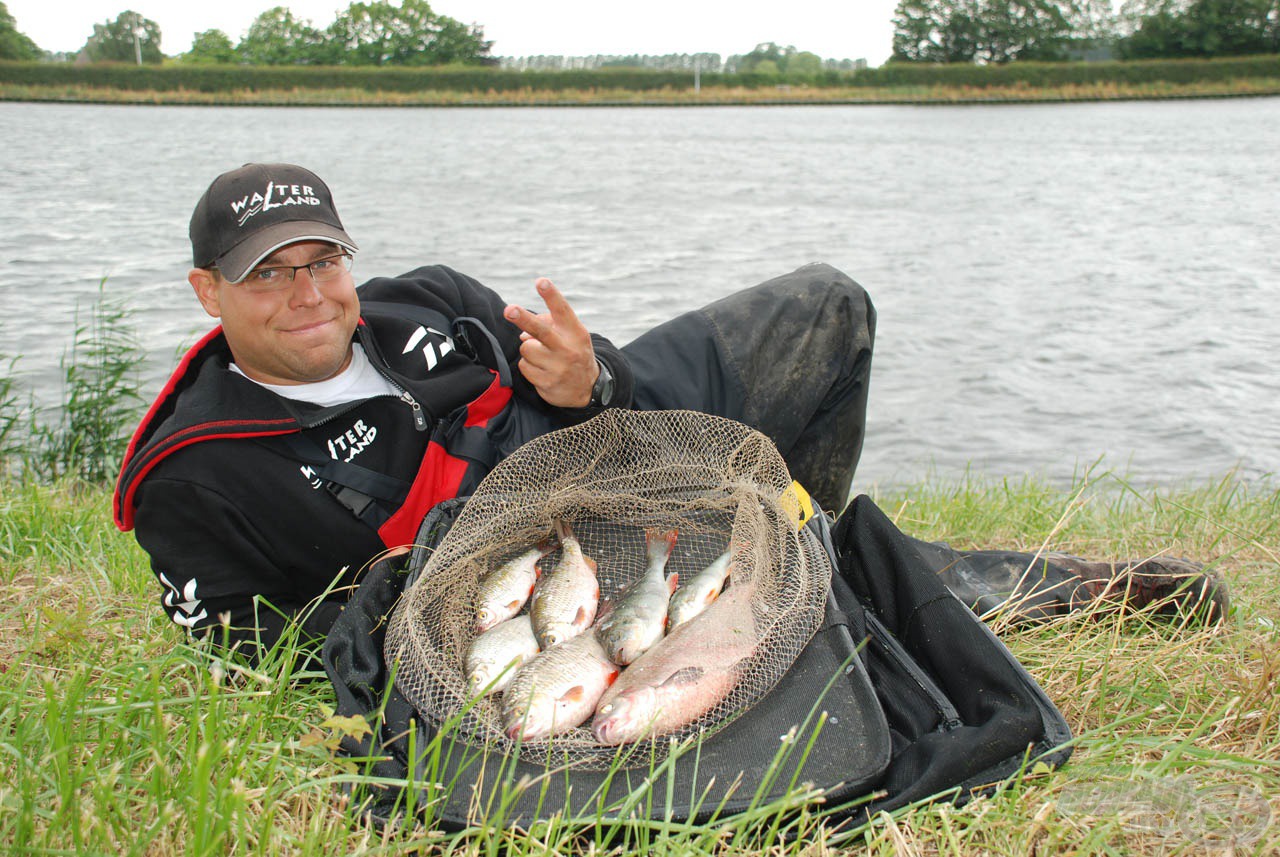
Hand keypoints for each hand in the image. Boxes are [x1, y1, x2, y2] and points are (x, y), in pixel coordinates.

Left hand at [503, 278, 598, 407]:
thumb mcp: (571, 335)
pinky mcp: (546, 384)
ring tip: (542, 357)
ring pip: (526, 348)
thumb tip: (523, 332)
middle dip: (523, 319)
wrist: (587, 389)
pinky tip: (542, 370)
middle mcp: (568, 350)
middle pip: (540, 331)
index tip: (541, 282)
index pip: (562, 311)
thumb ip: (550, 324)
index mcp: (575, 333)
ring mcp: (557, 368)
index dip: (551, 295)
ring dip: (529, 350)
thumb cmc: (573, 352)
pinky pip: (524, 367)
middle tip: (509, 310)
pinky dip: (528, 366)